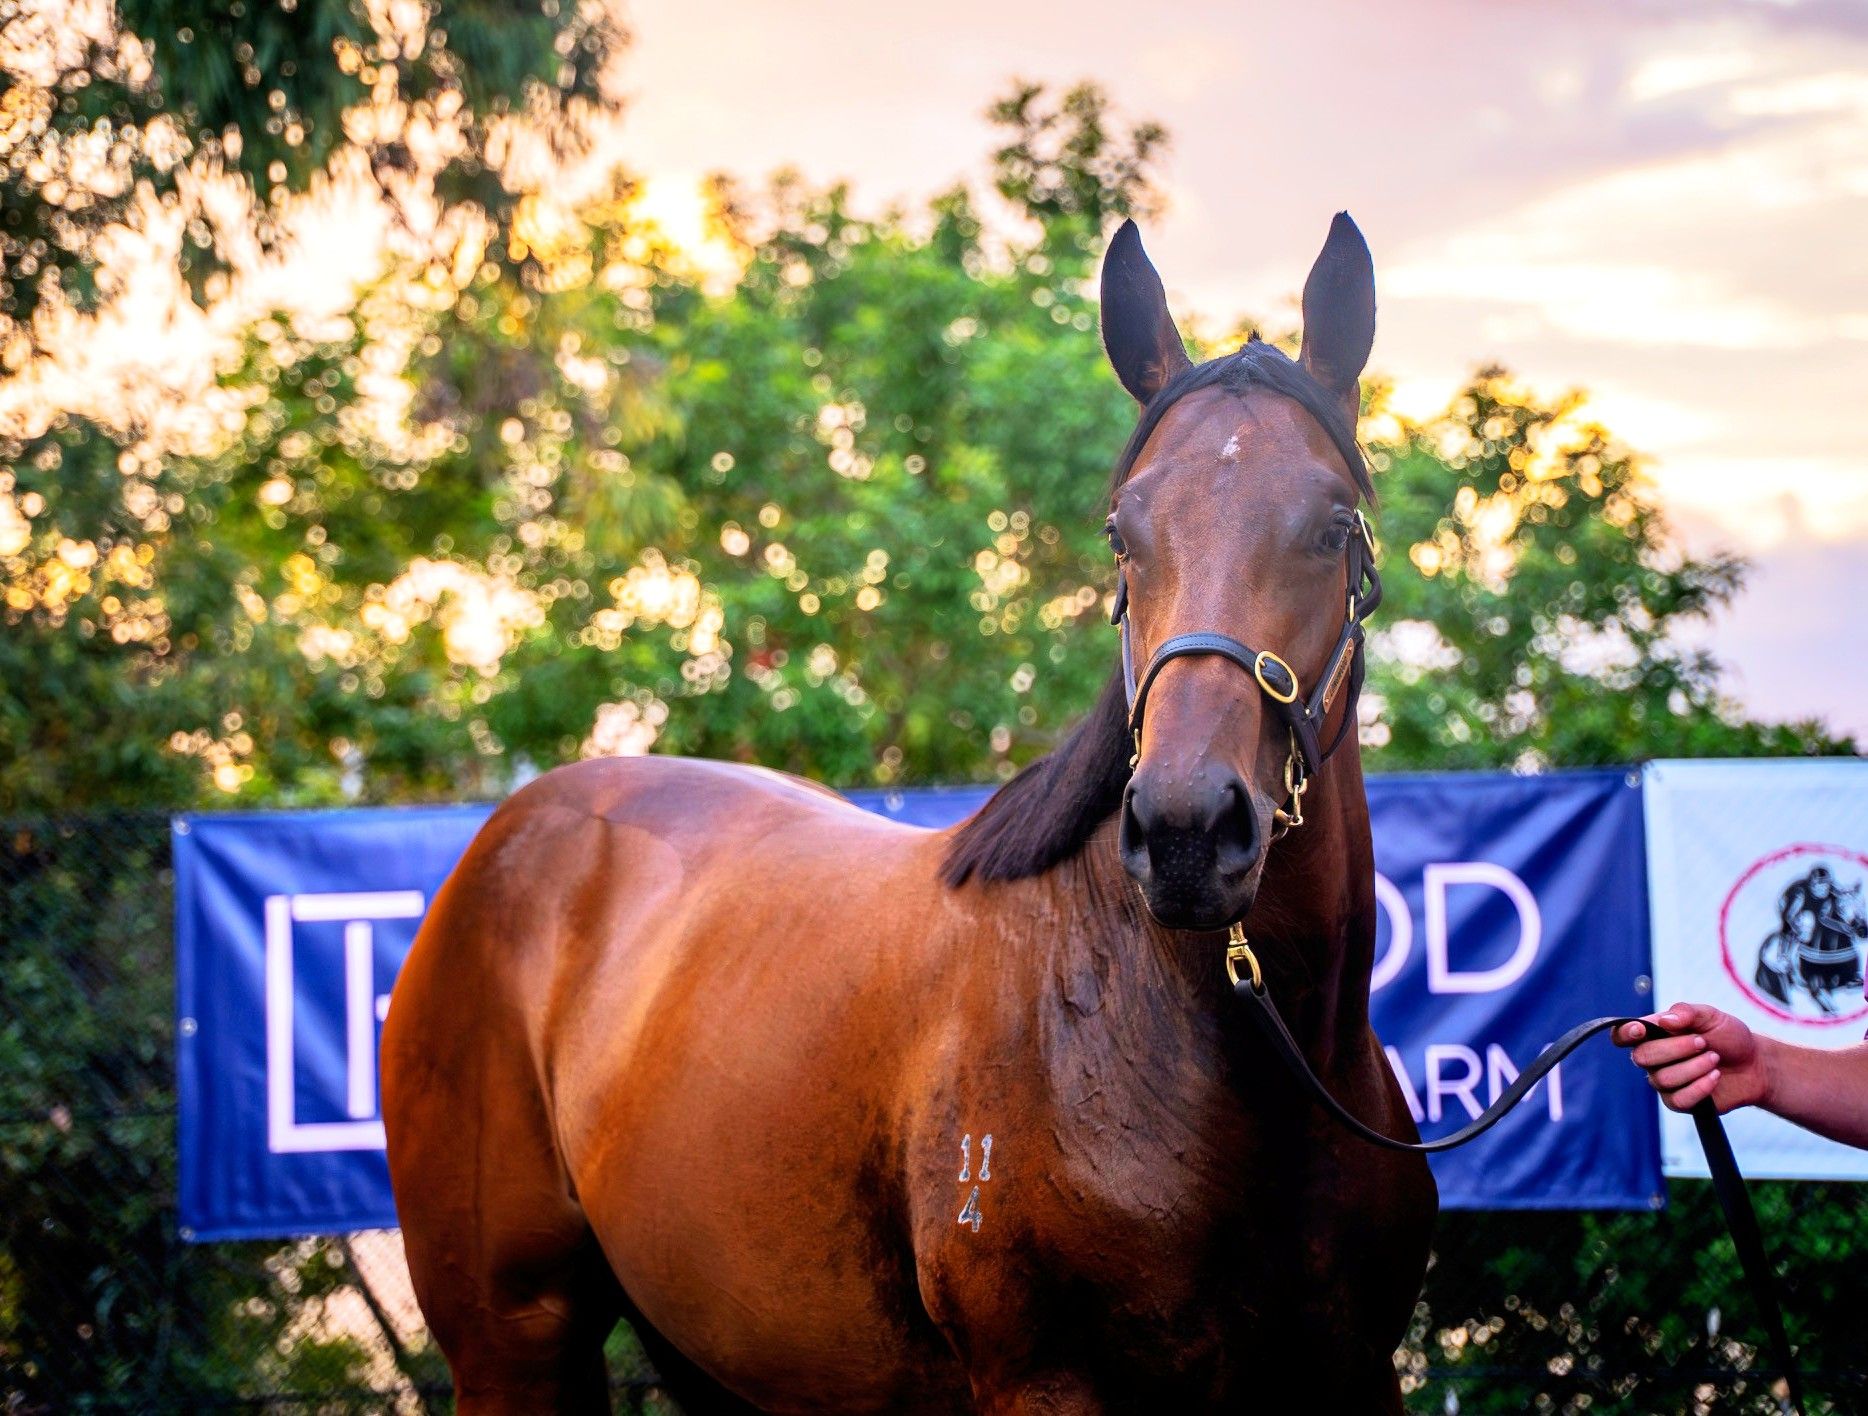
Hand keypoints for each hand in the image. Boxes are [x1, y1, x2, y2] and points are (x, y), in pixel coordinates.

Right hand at [1613, 1003, 1771, 1113]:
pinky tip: (1715, 1077)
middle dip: (1675, 1049)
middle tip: (1703, 1042)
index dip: (1624, 1033)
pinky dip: (1700, 1087)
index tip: (1641, 1030)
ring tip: (1715, 1059)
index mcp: (1654, 1034)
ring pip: (1662, 1079)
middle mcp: (1654, 1058)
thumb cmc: (1729, 1037)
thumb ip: (1687, 1012)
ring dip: (1694, 1067)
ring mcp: (1665, 1081)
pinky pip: (1678, 1099)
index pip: (1622, 1035)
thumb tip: (1663, 1020)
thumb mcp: (1712, 1016)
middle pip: (1642, 1057)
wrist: (1755, 1065)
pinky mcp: (1680, 1102)